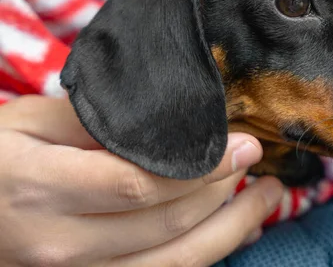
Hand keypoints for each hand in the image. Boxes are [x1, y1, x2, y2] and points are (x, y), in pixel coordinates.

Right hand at [0, 95, 282, 265]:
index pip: (142, 185)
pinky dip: (205, 256)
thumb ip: (94, 120)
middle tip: (258, 161)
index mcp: (43, 191)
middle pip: (166, 226)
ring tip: (268, 199)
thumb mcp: (29, 123)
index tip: (244, 145)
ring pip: (174, 263)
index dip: (203, 169)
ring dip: (231, 230)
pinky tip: (235, 232)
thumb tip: (168, 116)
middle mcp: (61, 246)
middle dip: (225, 193)